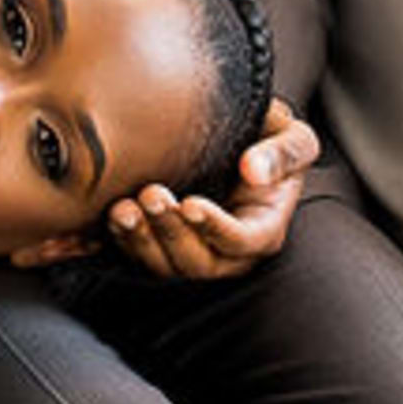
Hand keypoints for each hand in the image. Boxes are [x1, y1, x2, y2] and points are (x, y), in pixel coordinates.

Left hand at [98, 99, 316, 281]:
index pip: (242, 242)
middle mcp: (228, 252)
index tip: (191, 204)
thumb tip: (255, 171)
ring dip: (141, 241)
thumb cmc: (269, 139)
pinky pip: (139, 257)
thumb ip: (284, 152)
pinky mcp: (163, 247)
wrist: (237, 140)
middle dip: (172, 232)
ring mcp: (194, 252)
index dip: (215, 228)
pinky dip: (121, 240)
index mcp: (264, 229)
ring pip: (165, 266)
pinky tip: (110, 215)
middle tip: (153, 195)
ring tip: (124, 209)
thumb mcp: (292, 137)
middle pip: (199, 262)